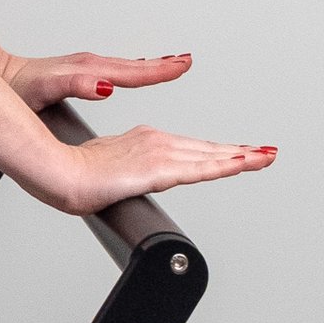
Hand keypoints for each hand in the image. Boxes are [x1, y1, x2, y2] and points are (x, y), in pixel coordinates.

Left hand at [3, 49, 193, 112]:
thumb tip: (107, 86)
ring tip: (171, 65)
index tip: (183, 66)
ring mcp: (85, 68)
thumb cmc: (16, 88)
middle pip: (134, 66)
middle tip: (187, 62)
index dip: (159, 71)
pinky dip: (132, 71)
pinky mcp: (78, 73)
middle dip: (162, 65)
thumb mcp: (45, 88)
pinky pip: (115, 71)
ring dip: (150, 66)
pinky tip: (133, 74)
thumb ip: (75, 85)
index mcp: (87, 70)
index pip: (131, 72)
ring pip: (126, 67)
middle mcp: (89, 66)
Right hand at [48, 124, 276, 215]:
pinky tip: (245, 163)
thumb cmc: (70, 174)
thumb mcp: (103, 172)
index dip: (215, 151)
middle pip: (206, 150)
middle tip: (265, 153)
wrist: (57, 173)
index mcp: (143, 142)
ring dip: (242, 156)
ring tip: (266, 156)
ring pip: (210, 156)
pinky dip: (227, 164)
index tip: (238, 153)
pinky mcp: (159, 169)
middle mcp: (155, 142)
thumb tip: (119, 180)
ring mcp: (159, 153)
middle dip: (238, 151)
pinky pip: (203, 168)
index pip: (189, 149)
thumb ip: (119, 172)